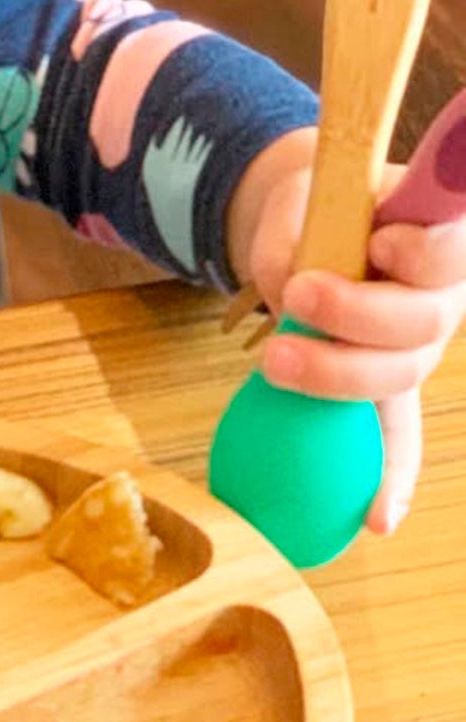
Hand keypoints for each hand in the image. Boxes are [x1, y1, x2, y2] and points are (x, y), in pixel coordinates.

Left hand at [236, 135, 465, 533]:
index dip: (426, 252)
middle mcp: (443, 300)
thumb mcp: (303, 203)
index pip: (451, 250)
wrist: (317, 223)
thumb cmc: (320, 209)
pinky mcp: (388, 386)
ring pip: (399, 377)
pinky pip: (397, 436)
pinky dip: (391, 477)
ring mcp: (419, 348)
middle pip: (422, 323)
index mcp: (437, 240)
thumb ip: (299, 237)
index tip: (382, 241)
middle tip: (297, 297)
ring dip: (337, 377)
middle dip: (358, 317)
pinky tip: (377, 518)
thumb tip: (290, 284)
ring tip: (274, 364)